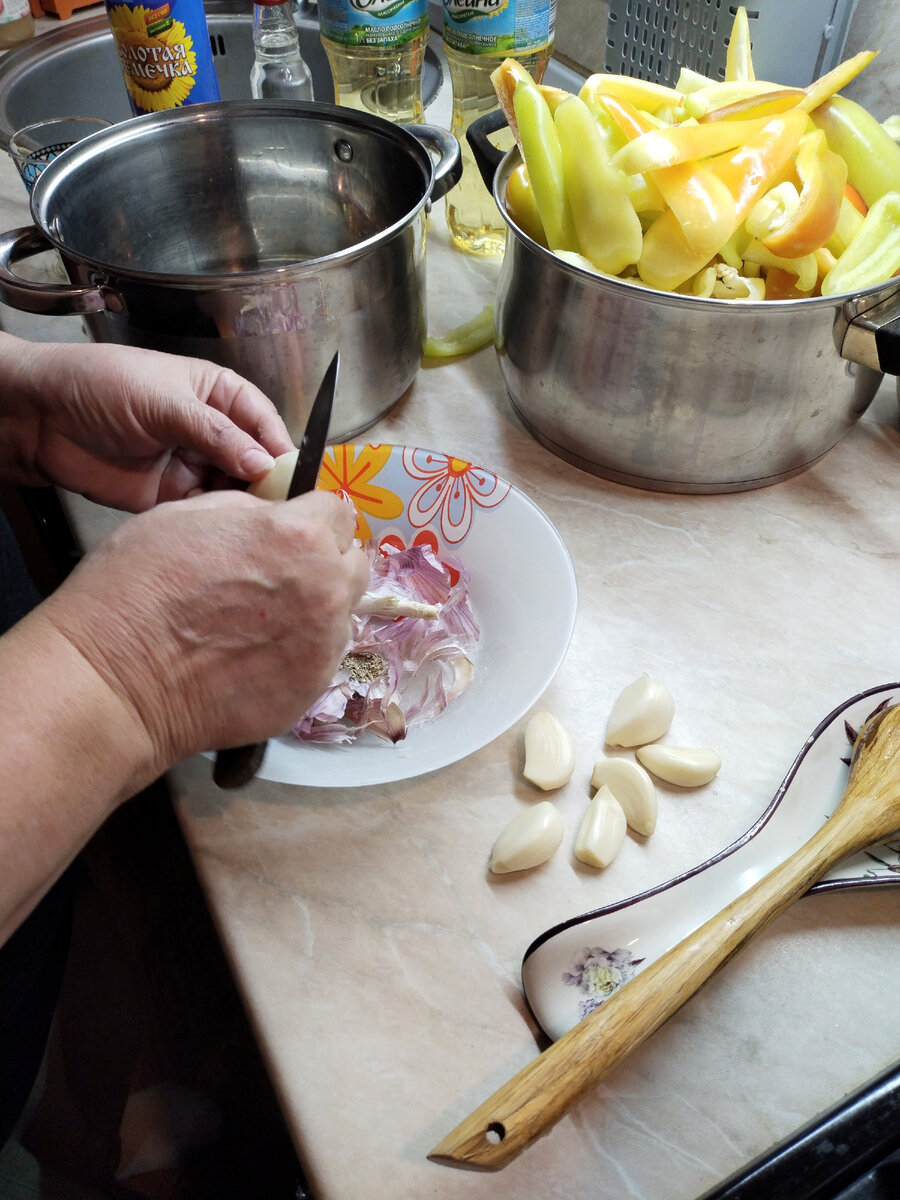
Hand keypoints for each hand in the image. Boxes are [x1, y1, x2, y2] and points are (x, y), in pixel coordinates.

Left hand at [0, 335, 293, 509]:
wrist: (39, 417)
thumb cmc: (98, 385)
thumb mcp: (164, 401)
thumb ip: (215, 433)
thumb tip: (262, 462)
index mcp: (217, 394)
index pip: (263, 420)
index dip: (280, 446)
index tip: (295, 473)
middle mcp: (211, 431)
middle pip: (256, 460)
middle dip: (269, 481)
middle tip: (281, 506)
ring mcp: (192, 465)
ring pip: (235, 490)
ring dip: (246, 505)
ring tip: (258, 521)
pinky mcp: (171, 497)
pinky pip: (206, 512)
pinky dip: (218, 523)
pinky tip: (227, 530)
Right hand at [40, 490, 368, 765]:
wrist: (118, 680)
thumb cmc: (138, 588)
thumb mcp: (188, 516)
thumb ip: (249, 511)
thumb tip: (274, 515)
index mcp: (299, 536)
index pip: (338, 512)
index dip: (313, 517)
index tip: (294, 529)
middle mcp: (326, 588)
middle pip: (353, 562)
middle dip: (327, 559)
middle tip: (284, 572)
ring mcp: (324, 643)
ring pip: (342, 611)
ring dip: (316, 607)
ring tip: (264, 619)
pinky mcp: (312, 687)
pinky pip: (322, 656)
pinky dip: (300, 649)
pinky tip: (258, 653)